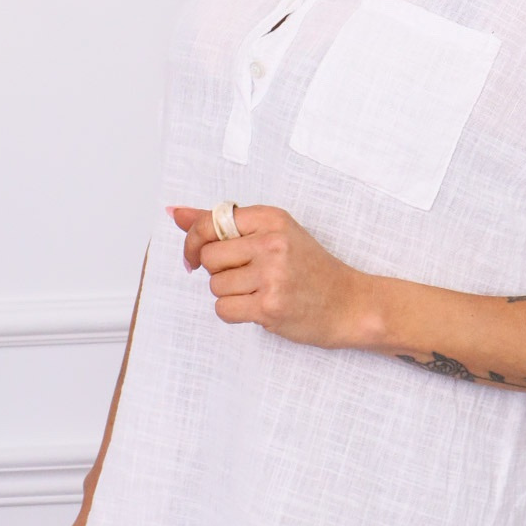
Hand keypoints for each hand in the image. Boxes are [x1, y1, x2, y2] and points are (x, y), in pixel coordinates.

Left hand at [170, 203, 372, 349]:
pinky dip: (234, 312)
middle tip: (245, 276)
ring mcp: (272, 275)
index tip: (195, 255)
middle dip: (218, 271)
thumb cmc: (310, 269)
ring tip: (259, 292)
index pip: (211, 222)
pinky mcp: (270, 306)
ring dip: (229, 294)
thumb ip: (223, 224)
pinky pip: (224, 309)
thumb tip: (174, 213)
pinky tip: (257, 308)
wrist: (350, 304)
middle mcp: (272, 243)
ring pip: (215, 286)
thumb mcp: (274, 235)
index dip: (194, 241)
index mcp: (272, 218)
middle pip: (209, 257)